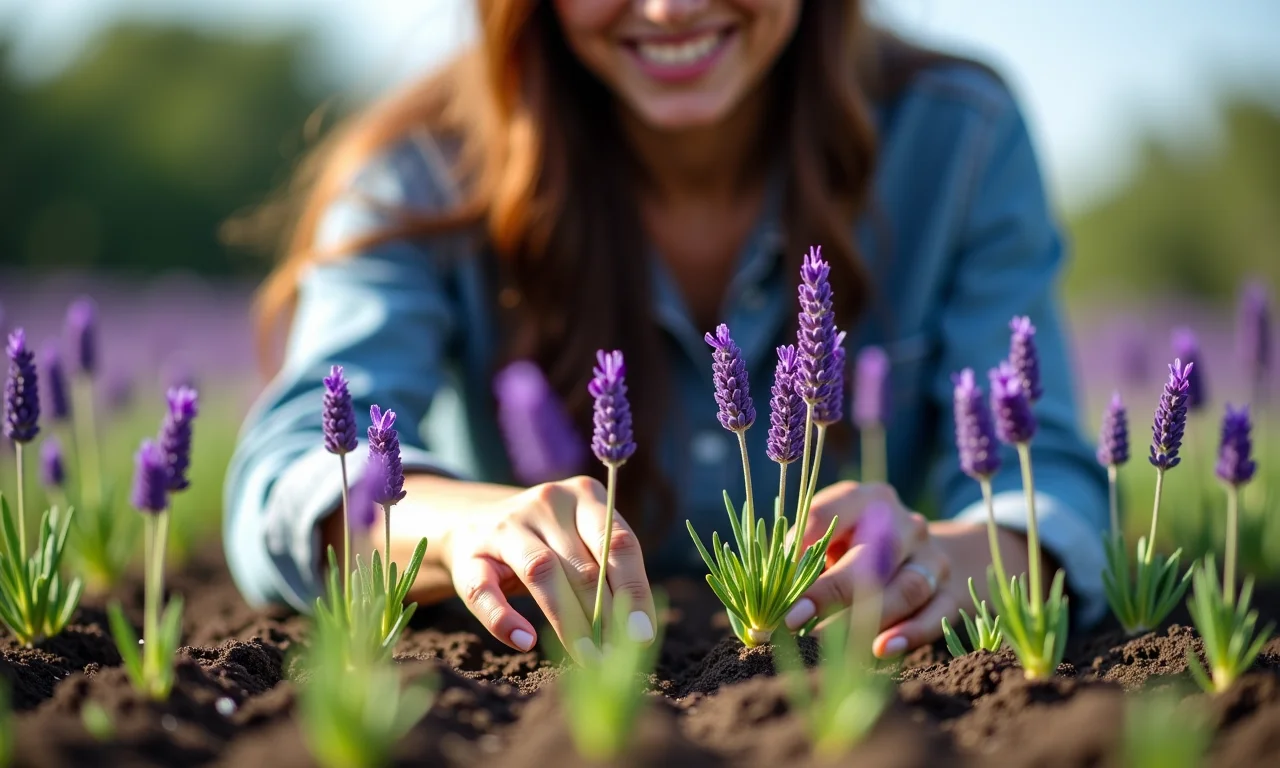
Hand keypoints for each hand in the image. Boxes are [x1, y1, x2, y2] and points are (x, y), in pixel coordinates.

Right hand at [438, 475, 656, 662]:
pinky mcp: (469, 554)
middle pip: (583, 564)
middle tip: (617, 658)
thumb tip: (639, 629)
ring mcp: (504, 526)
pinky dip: (504, 619)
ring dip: (568, 621)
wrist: (471, 521)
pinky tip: (524, 640)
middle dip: (604, 617)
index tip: (643, 635)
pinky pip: (485, 590)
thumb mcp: (580, 539)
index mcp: (583, 495)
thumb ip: (607, 570)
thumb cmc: (546, 541)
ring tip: (587, 656)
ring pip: (542, 572)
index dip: (634, 591)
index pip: (619, 543)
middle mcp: (546, 502)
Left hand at [782, 481, 958, 657]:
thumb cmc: (860, 549)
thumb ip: (807, 557)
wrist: (931, 556)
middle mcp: (906, 525)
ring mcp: (933, 559)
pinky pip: (936, 613)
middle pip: (874, 555)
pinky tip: (882, 649)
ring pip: (907, 587)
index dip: (804, 543)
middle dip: (831, 590)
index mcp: (868, 500)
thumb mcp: (833, 541)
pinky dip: (910, 633)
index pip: (834, 511)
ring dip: (867, 619)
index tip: (778, 576)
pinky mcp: (951, 592)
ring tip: (832, 644)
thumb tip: (773, 591)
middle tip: (793, 618)